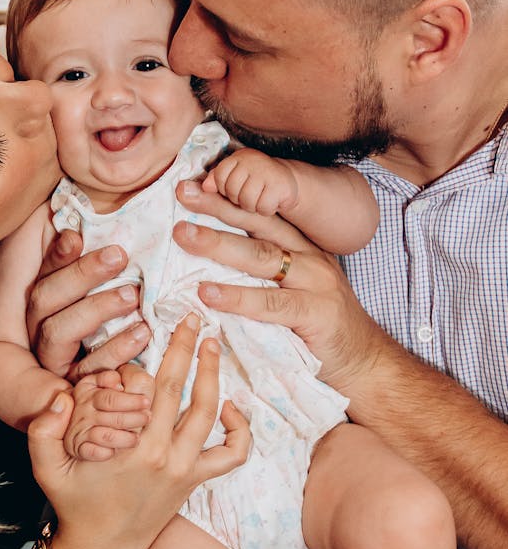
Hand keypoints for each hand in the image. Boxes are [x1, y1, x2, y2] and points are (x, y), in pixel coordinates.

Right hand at [26, 229, 150, 381]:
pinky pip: (87, 368)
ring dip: (96, 308)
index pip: (43, 270)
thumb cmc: (124, 312)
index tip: (77, 236)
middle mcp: (39, 323)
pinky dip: (114, 350)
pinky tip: (143, 334)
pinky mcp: (74, 381)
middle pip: (45, 297)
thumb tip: (100, 212)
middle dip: (81, 275)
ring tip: (133, 295)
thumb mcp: (110, 279)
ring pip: (58, 331)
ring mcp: (52, 355)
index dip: (58, 254)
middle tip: (120, 256)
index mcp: (44, 293)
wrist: (124, 384)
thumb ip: (98, 249)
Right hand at [27, 313, 250, 548]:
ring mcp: (186, 469)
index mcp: (134, 448)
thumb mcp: (46, 469)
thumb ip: (42, 431)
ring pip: (210, 413)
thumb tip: (59, 397)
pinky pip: (232, 454)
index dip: (149, 363)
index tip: (151, 342)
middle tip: (194, 319)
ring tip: (211, 346)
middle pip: (184, 390)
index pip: (148, 390)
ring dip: (214, 375)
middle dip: (189, 349)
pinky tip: (230, 406)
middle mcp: (165, 455)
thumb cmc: (74, 504)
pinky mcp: (197, 480)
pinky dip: (240, 429)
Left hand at [174, 178, 387, 396]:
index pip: (262, 214)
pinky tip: (207, 293)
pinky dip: (236, 297)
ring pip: (261, 256)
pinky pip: (270, 302)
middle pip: (259, 224)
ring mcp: (315, 283)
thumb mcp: (291, 292)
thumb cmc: (318, 328)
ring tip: (185, 235)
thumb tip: (205, 266)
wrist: (363, 362)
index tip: (195, 186)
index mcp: (301, 247)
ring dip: (219, 244)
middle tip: (183, 194)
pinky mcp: (315, 313)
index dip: (228, 198)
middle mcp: (309, 257)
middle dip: (219, 207)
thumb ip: (260, 276)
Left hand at [202, 149, 298, 215]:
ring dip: (252, 206)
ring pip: (246, 201)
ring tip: (259, 197)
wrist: (285, 181)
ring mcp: (266, 172)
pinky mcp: (279, 186)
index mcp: (238, 157)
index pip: (220, 175)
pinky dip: (266, 209)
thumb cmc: (254, 181)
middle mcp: (252, 161)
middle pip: (232, 190)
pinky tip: (271, 200)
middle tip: (249, 193)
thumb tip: (205, 187)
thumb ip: (216, 179)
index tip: (235, 187)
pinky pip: (262, 207)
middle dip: (238, 199)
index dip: (224, 188)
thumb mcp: (235, 176)